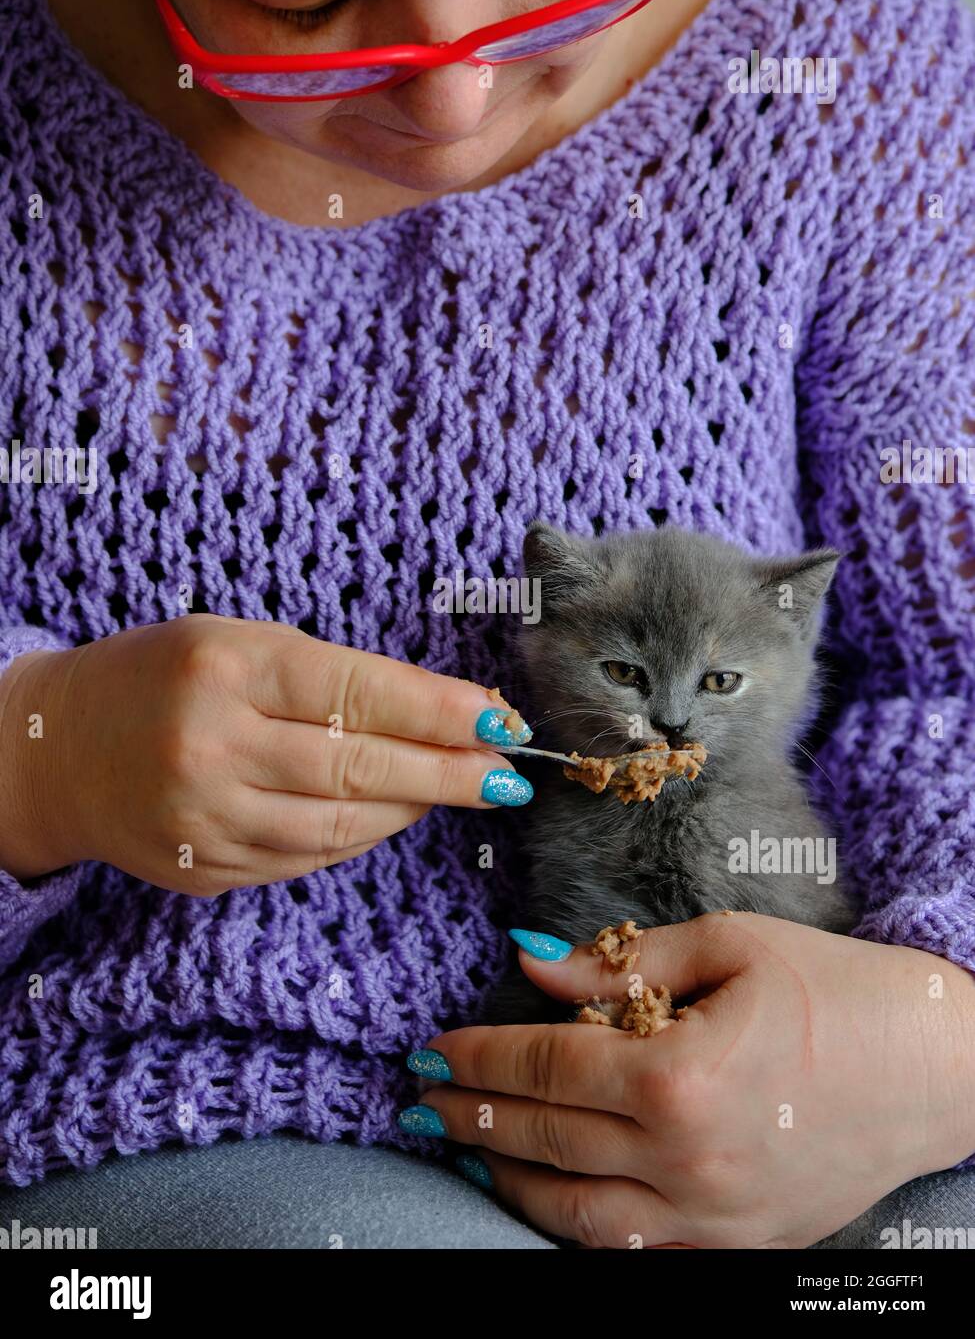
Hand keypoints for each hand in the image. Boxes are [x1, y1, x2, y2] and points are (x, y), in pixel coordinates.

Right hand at [0, 615, 530, 892]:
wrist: (57, 748)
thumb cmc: (164, 675)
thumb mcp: (241, 642)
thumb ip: (335, 676)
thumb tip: (446, 714)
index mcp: (227, 667)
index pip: (360, 693)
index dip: (442, 712)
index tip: (502, 722)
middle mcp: (212, 745)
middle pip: (360, 768)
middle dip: (449, 772)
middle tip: (509, 775)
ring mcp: (205, 818)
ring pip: (341, 826)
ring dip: (412, 809)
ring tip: (459, 789)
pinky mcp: (203, 870)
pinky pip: (305, 859)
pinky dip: (358, 839)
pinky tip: (389, 815)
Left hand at [408, 913, 974, 1247]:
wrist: (940, 1067)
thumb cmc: (838, 992)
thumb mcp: (730, 947)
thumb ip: (622, 963)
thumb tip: (535, 964)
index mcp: (680, 1076)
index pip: (546, 1070)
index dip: (480, 1056)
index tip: (434, 1045)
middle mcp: (688, 1161)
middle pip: (547, 1143)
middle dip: (473, 1116)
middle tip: (423, 1097)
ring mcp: (713, 1218)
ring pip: (576, 1218)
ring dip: (509, 1182)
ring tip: (468, 1149)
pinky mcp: (738, 1247)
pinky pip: (634, 1251)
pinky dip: (575, 1227)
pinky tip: (548, 1195)